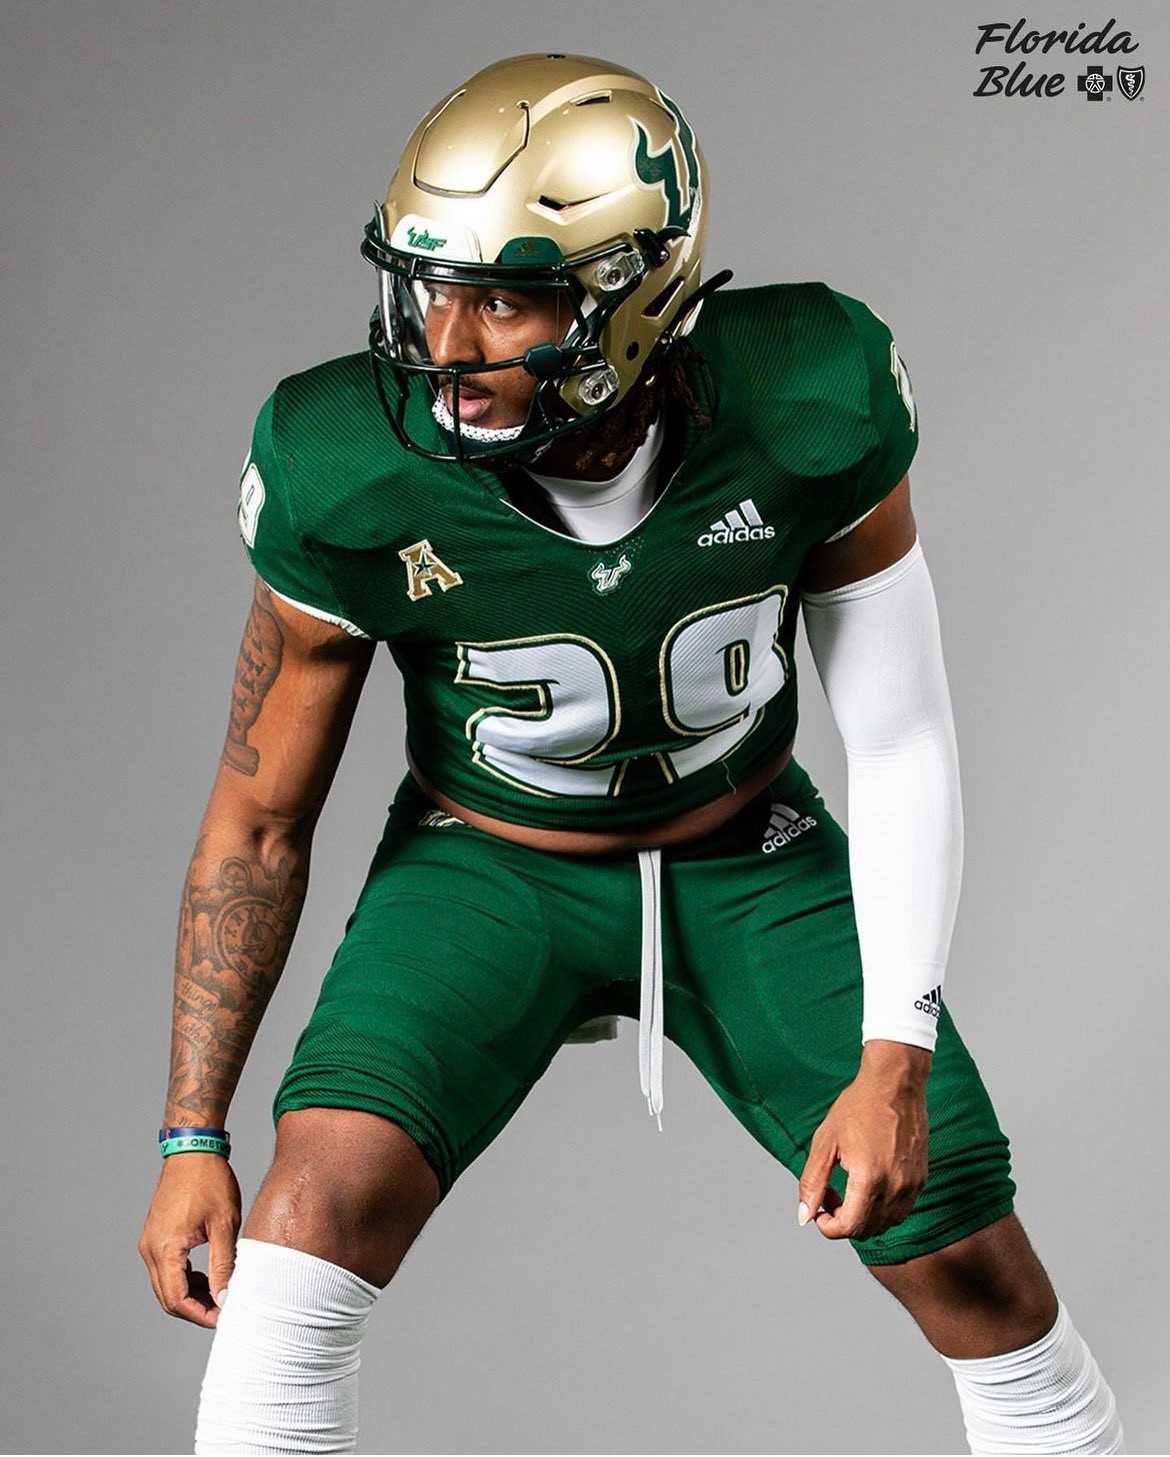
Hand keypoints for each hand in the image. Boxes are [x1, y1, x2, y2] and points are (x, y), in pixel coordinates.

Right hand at [139, 1153, 241, 1327]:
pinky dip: (184, 1279)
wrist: (193, 1150)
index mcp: (166, 1249)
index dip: (200, 1315)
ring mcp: (150, 1242)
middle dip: (196, 1309)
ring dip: (190, 1296)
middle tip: (225, 1311)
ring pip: (165, 1285)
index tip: (224, 1318)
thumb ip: (223, 1265)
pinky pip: (165, 1269)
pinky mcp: (155, 1236)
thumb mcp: (224, 1225)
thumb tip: (226, 1298)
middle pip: (168, 1297)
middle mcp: (151, 1249)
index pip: (177, 1299)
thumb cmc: (210, 1181)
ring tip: (220, 1294)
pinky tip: (207, 1276)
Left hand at [796, 1041, 930, 1241]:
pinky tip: (869, 1186)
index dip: (828, 1227)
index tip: (819, 1212)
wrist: (894, 1084)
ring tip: (848, 1190)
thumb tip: (804, 1216)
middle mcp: (895, 1186)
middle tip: (830, 1196)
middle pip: (867, 1230)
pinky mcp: (921, 1179)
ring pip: (886, 1224)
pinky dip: (883, 1210)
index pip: (849, 1227)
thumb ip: (813, 1182)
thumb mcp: (825, 1142)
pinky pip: (901, 1211)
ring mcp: (912, 1185)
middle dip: (843, 1222)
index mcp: (869, 1178)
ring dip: (864, 1219)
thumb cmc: (858, 1107)